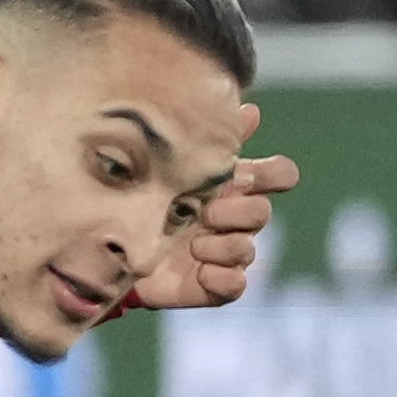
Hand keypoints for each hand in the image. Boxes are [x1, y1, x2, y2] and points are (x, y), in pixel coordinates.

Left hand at [125, 151, 298, 311]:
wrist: (117, 249)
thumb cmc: (151, 200)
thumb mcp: (173, 167)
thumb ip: (209, 142)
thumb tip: (251, 110)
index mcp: (234, 187)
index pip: (278, 175)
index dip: (275, 174)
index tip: (244, 177)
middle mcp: (236, 221)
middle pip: (261, 212)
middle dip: (233, 212)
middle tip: (203, 212)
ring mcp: (228, 255)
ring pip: (246, 249)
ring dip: (219, 245)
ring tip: (192, 245)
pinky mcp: (216, 285)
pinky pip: (236, 285)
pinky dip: (219, 276)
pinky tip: (198, 269)